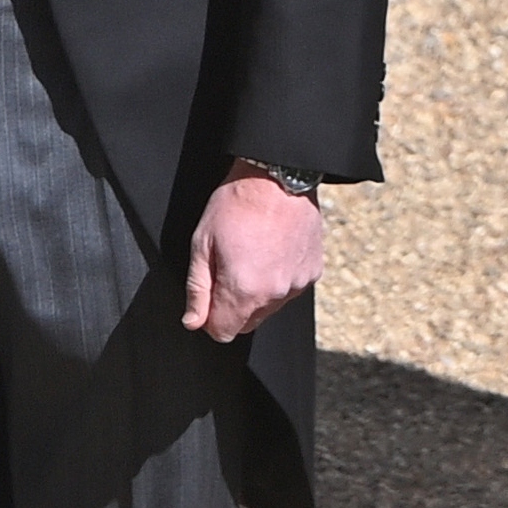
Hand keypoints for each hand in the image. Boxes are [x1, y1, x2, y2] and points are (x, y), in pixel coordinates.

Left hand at [181, 161, 323, 341]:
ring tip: (255, 253)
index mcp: (243, 290)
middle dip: (235, 305)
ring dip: (260, 291)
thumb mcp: (202, 244)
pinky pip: (291, 288)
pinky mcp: (313, 270)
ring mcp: (298, 283)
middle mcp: (275, 293)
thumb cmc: (237, 204)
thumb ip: (198, 289)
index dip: (211, 317)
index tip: (210, 294)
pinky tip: (274, 250)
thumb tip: (194, 322)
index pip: (223, 332)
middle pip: (249, 322)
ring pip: (271, 306)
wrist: (279, 176)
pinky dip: (281, 277)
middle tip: (230, 266)